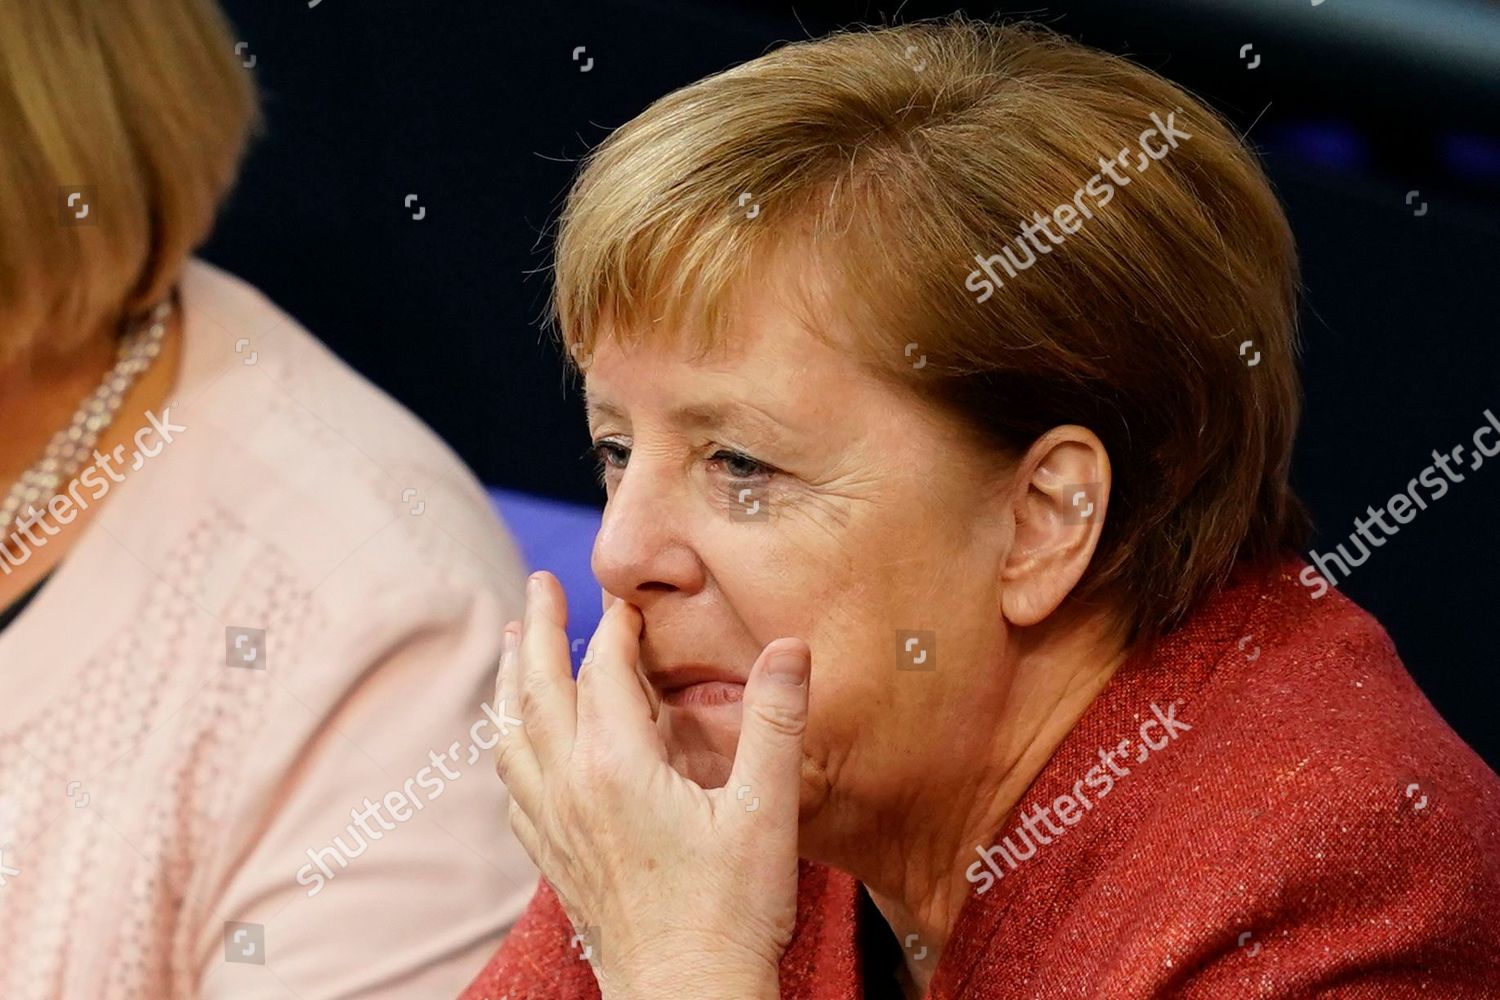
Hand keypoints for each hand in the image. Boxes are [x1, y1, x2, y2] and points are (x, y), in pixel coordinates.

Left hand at [494, 571, 810, 999]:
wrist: (687, 997)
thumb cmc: (731, 911)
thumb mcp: (766, 811)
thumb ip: (776, 723)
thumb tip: (790, 648)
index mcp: (617, 768)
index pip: (604, 673)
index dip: (617, 629)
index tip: (630, 600)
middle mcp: (571, 789)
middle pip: (540, 691)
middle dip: (542, 631)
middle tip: (540, 583)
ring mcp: (554, 826)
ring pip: (513, 736)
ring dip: (512, 682)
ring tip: (514, 645)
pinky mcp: (553, 858)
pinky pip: (513, 785)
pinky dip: (511, 745)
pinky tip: (518, 744)